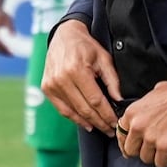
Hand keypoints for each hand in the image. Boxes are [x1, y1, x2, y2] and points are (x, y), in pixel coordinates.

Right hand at [0, 8, 15, 54]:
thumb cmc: (2, 14)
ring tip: (11, 54)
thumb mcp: (8, 18)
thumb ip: (10, 27)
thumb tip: (13, 37)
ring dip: (1, 52)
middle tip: (12, 55)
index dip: (3, 46)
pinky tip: (7, 51)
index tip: (10, 50)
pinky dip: (0, 50)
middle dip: (3, 51)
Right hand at [41, 21, 121, 136]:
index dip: (107, 114)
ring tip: (101, 129)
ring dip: (88, 123)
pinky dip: (74, 118)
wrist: (64, 35)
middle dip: (100, 122)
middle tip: (111, 131)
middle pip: (84, 109)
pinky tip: (86, 123)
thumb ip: (112, 80)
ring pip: (73, 112)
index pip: (95, 100)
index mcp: (77, 70)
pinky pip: (62, 109)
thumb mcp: (103, 58)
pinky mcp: (47, 88)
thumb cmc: (86, 46)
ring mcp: (52, 84)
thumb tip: (119, 100)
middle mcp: (62, 79)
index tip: (116, 123)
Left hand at [117, 81, 166, 166]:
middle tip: (154, 147)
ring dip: (156, 155)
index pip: (121, 134)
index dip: (128, 142)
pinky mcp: (165, 147)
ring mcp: (150, 138)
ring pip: (146, 159)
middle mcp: (137, 126)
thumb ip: (145, 105)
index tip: (135, 146)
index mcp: (132, 112)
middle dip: (142, 150)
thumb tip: (145, 110)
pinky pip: (161, 163)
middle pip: (131, 150)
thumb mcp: (155, 92)